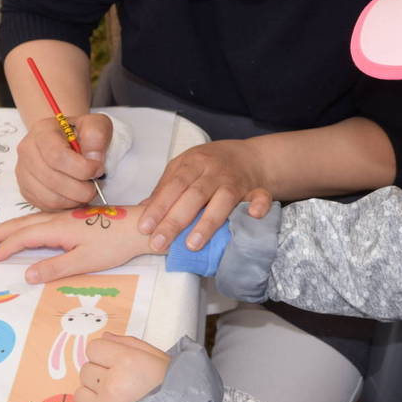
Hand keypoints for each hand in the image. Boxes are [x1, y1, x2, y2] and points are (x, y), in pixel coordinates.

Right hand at [0, 204, 154, 282]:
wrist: (139, 227)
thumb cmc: (114, 244)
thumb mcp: (85, 261)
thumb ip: (55, 268)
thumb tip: (27, 275)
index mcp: (58, 228)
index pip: (24, 236)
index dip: (7, 246)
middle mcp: (59, 218)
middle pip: (23, 223)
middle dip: (1, 232)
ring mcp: (67, 216)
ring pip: (32, 219)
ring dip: (12, 226)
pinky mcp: (75, 217)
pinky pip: (43, 218)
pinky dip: (27, 224)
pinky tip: (28, 229)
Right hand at [16, 112, 114, 209]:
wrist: (67, 138)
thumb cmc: (81, 132)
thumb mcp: (95, 124)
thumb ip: (97, 135)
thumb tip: (93, 159)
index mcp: (42, 131)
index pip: (57, 156)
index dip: (82, 168)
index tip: (98, 170)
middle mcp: (27, 151)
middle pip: (53, 180)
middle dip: (81, 188)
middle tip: (95, 185)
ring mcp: (23, 173)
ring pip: (50, 198)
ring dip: (75, 200)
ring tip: (87, 191)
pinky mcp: (26, 191)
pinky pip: (47, 207)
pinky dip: (66, 206)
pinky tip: (76, 195)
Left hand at [75, 333, 169, 401]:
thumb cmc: (166, 385)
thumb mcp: (154, 357)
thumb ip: (127, 343)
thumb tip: (105, 337)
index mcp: (127, 362)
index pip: (93, 348)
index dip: (104, 353)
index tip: (114, 360)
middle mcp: (113, 383)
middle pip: (87, 367)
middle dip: (100, 372)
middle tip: (120, 380)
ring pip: (81, 388)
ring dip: (95, 390)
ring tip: (115, 393)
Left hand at [138, 139, 272, 252]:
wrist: (249, 156)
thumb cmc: (210, 165)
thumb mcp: (184, 168)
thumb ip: (165, 188)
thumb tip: (141, 210)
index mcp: (193, 163)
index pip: (173, 185)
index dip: (159, 206)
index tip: (144, 228)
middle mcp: (214, 171)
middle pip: (194, 195)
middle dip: (175, 220)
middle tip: (159, 243)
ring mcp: (236, 181)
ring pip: (222, 200)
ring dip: (207, 222)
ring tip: (191, 245)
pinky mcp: (256, 189)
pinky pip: (260, 197)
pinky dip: (258, 206)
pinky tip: (252, 216)